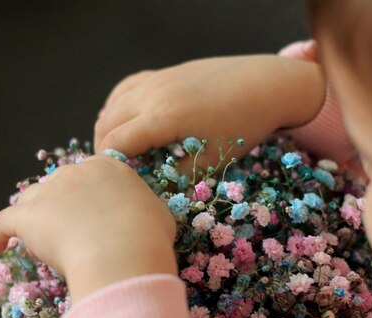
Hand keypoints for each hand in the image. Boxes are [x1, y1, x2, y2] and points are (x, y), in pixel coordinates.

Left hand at [0, 155, 177, 301]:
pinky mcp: (27, 216)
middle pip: (58, 186)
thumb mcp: (158, 215)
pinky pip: (3, 223)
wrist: (123, 251)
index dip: (87, 196)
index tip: (89, 214)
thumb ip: (143, 209)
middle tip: (67, 231)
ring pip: (31, 200)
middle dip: (59, 205)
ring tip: (34, 239)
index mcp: (107, 167)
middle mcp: (74, 172)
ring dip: (32, 217)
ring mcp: (48, 193)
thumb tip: (143, 217)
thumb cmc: (148, 235)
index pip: (89, 176)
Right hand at [94, 54, 326, 176]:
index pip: (115, 143)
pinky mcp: (163, 73)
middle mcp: (151, 94)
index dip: (110, 166)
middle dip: (106, 151)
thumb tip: (151, 190)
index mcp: (162, 117)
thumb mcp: (210, 161)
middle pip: (106, 124)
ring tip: (122, 152)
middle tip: (119, 173)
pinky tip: (127, 122)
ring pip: (112, 105)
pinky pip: (126, 88)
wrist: (265, 85)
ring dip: (109, 129)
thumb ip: (176, 178)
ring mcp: (156, 79)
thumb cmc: (242, 127)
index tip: (117, 183)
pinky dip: (118, 107)